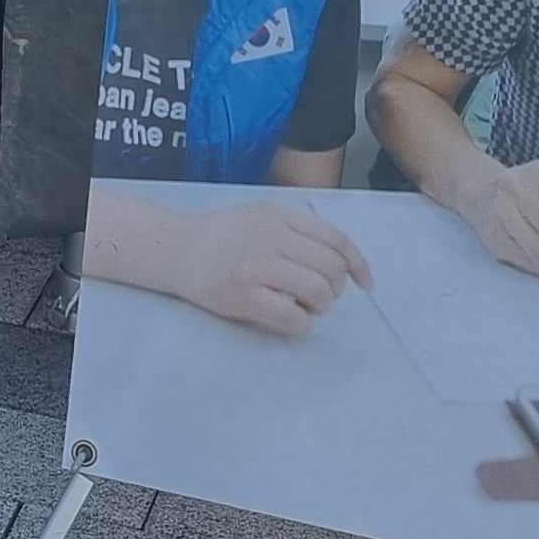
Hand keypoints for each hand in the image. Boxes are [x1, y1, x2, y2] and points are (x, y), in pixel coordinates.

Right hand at [167, 199, 373, 335]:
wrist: (174, 248)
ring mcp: (257, 266)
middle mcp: (271, 236)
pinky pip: (294, 317)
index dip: (359, 265)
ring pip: (319, 293)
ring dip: (318, 307)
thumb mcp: (262, 216)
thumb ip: (299, 231)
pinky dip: (301, 324)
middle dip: (334, 289)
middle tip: (316, 295)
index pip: (337, 240)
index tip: (364, 284)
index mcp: (280, 215)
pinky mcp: (244, 295)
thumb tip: (343, 263)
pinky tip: (288, 317)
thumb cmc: (222, 235)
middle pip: (332, 269)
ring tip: (301, 306)